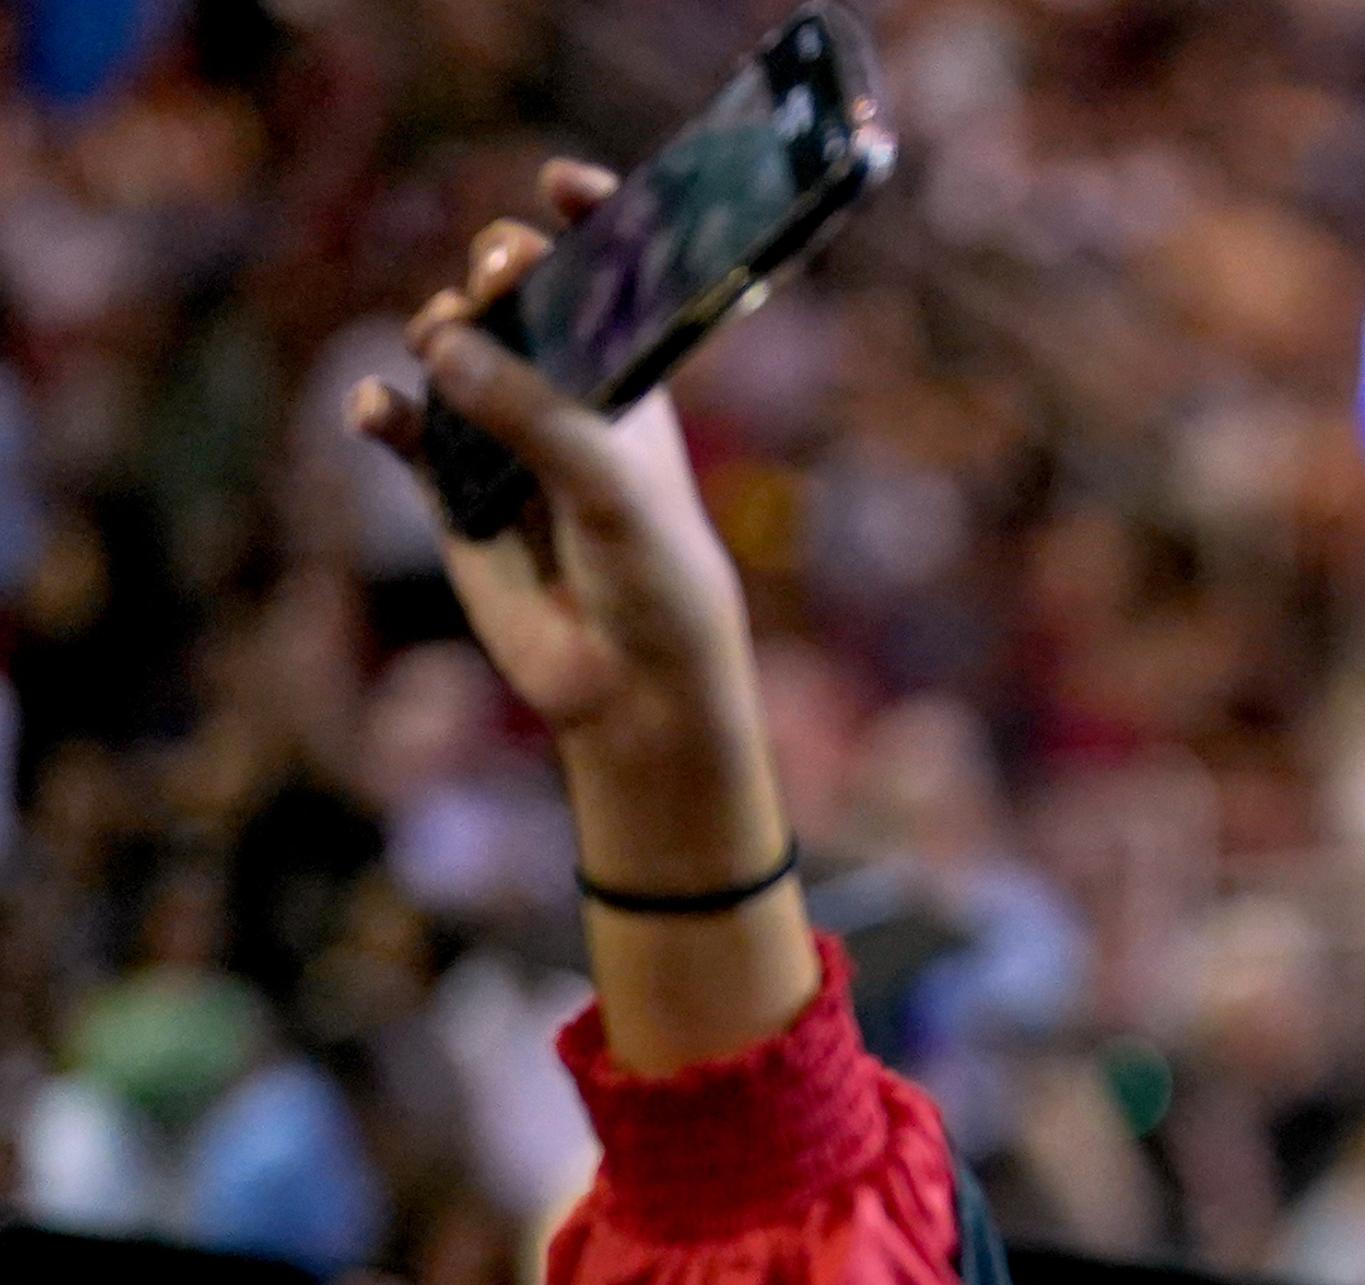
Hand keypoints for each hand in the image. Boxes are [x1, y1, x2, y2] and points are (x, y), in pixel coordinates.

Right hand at [347, 159, 813, 1071]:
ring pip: (450, 347)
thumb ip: (537, 417)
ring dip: (441, 333)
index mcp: (631, 382)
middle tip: (499, 276)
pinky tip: (379, 413)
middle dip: (499, 271)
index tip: (565, 185)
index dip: (590, 222)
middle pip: (514, 296)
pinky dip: (381, 409)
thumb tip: (443, 346)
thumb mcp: (612, 493)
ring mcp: (504, 435)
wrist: (629, 687)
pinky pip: (399, 426)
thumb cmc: (653, 582)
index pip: (611, 281)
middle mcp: (564, 394)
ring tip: (446, 352)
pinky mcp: (452, 489)